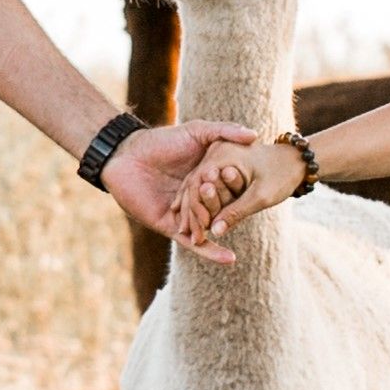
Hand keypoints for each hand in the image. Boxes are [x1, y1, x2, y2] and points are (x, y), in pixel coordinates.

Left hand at [93, 120, 250, 260]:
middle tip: (236, 203)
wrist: (128, 156)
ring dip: (219, 225)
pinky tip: (229, 259)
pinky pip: (193, 242)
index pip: (230, 188)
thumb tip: (255, 135)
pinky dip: (210, 252)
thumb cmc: (161, 140)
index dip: (241, 188)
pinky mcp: (171, 226)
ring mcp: (184, 213)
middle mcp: (197, 197)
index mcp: (206, 177)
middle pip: (220, 208)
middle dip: (229, 208)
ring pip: (208, 225)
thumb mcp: (198, 131)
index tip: (261, 186)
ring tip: (231, 226)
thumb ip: (225, 131)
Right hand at [191, 128, 316, 246]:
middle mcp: (215, 151)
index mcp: (223, 153)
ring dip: (193, 206)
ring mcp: (216, 155)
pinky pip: (205, 183)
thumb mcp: (261, 196)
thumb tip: (214, 232)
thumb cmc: (282, 176)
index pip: (198, 183)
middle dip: (190, 210)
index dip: (195, 210)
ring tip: (187, 231)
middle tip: (184, 234)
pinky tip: (197, 219)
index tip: (193, 232)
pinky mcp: (219, 162)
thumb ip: (237, 212)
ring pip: (197, 184)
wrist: (294, 160)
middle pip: (194, 184)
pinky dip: (201, 200)